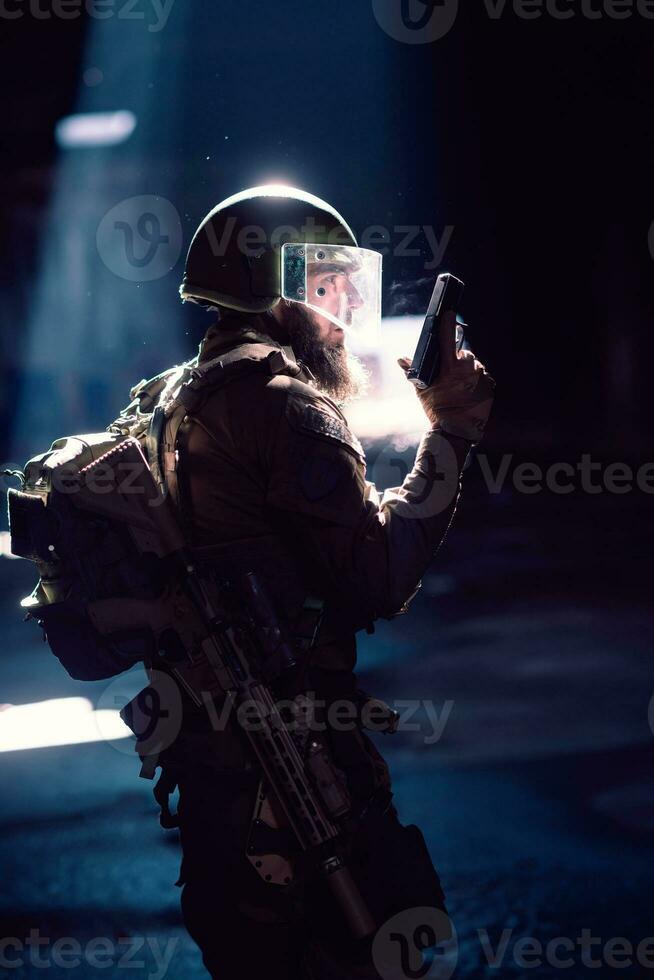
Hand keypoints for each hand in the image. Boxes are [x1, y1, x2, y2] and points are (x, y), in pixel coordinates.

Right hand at [398, 310, 494, 443]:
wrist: (456, 431)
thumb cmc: (437, 410)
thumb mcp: (421, 391)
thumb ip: (412, 372)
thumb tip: (401, 359)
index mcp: (449, 368)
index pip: (447, 339)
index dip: (447, 323)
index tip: (448, 312)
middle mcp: (467, 370)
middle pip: (464, 354)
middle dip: (458, 360)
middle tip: (449, 374)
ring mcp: (480, 378)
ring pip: (474, 366)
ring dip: (468, 371)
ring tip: (459, 387)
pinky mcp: (489, 386)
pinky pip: (483, 377)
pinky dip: (477, 381)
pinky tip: (469, 392)